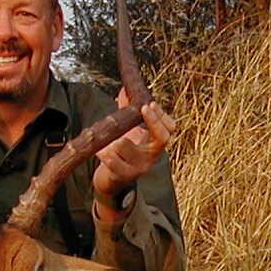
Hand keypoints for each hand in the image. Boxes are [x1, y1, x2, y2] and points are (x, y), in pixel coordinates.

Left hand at [92, 88, 176, 209]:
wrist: (110, 181)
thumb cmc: (120, 153)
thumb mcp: (127, 132)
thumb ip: (127, 112)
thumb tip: (125, 89)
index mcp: (154, 144)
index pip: (169, 129)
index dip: (161, 116)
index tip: (149, 104)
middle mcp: (151, 156)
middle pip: (163, 138)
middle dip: (154, 122)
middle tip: (143, 108)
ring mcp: (140, 168)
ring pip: (129, 146)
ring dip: (117, 140)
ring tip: (110, 140)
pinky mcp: (125, 176)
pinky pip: (115, 162)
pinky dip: (106, 155)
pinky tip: (101, 152)